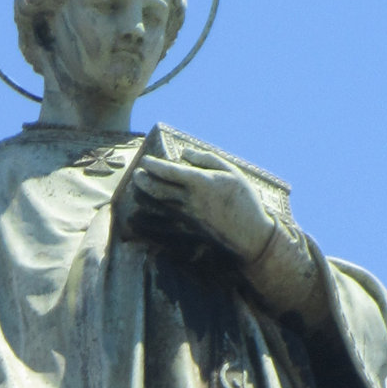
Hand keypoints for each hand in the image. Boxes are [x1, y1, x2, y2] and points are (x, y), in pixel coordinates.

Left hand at [132, 146, 273, 262]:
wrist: (250, 234)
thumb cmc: (244, 200)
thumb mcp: (231, 171)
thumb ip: (206, 159)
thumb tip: (183, 153)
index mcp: (200, 183)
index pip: (170, 172)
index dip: (154, 165)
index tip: (145, 160)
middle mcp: (189, 200)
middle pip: (157, 190)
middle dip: (143, 181)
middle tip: (136, 174)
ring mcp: (186, 217)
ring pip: (156, 206)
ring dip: (143, 197)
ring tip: (137, 189)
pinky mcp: (187, 230)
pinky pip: (161, 224)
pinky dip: (148, 219)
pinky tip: (141, 215)